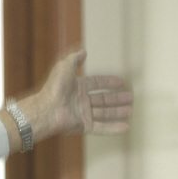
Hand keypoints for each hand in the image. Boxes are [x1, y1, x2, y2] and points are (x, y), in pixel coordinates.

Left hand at [11, 48, 132, 146]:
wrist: (47, 109)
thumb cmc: (55, 87)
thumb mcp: (64, 67)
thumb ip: (75, 58)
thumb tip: (83, 50)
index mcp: (77, 87)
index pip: (96, 83)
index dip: (108, 82)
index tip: (120, 81)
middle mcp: (81, 101)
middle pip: (103, 99)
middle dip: (116, 99)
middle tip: (130, 97)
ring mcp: (83, 114)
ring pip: (104, 113)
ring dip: (118, 112)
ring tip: (130, 110)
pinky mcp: (83, 126)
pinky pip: (102, 127)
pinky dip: (114, 128)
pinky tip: (126, 127)